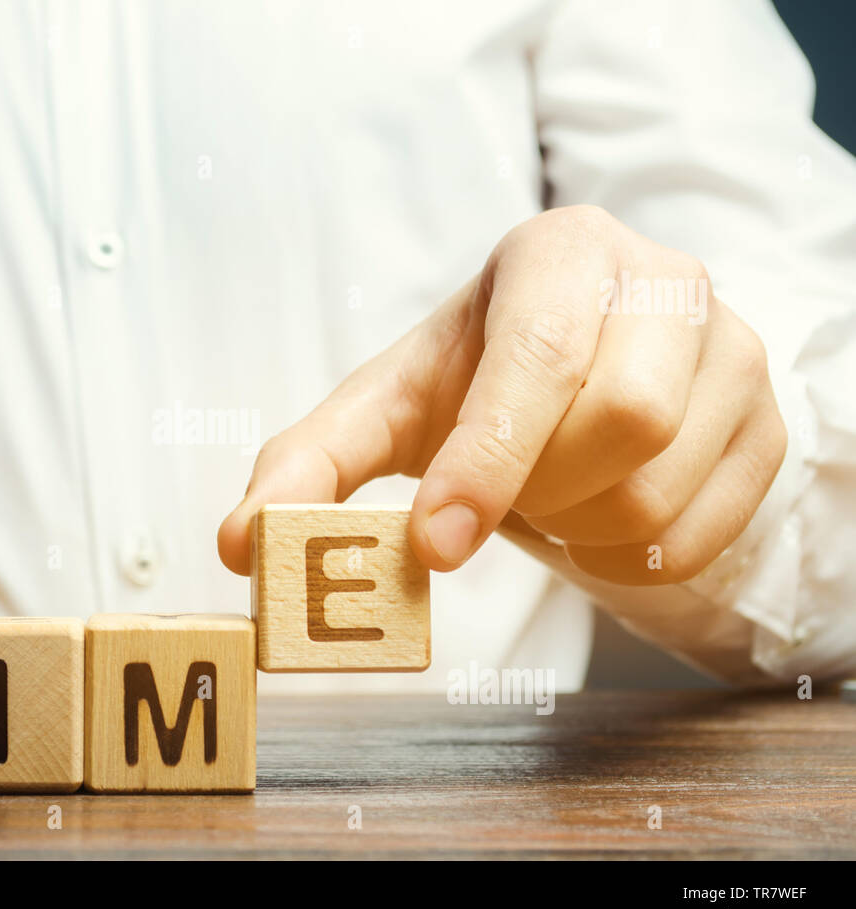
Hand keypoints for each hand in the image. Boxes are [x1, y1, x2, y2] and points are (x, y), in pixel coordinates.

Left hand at [218, 206, 786, 585]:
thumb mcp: (386, 406)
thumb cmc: (471, 383)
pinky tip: (597, 519)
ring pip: (663, 483)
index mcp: (560, 252)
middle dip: (538, 490)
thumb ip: (307, 464)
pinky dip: (630, 557)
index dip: (486, 459)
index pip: (542, 356)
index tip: (434, 542)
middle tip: (501, 494)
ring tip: (547, 496)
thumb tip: (240, 543)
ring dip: (580, 526)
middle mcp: (664, 279)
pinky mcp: (767, 420)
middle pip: (621, 421)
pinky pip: (706, 531)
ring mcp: (735, 347)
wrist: (574, 376)